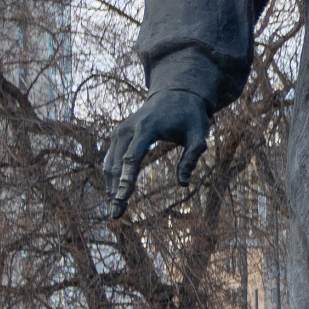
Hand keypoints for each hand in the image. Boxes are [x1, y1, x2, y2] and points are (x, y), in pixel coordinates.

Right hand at [102, 91, 212, 215]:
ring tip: (116, 210)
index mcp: (146, 127)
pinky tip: (115, 194)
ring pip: (110, 163)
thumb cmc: (190, 116)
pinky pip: (110, 158)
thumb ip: (192, 158)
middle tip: (117, 215)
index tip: (122, 198)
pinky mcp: (119, 135)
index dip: (126, 180)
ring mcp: (120, 131)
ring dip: (111, 186)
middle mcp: (127, 128)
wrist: (175, 93)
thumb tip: (183, 184)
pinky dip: (111, 176)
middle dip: (116, 190)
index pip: (132, 158)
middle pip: (117, 164)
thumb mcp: (199, 136)